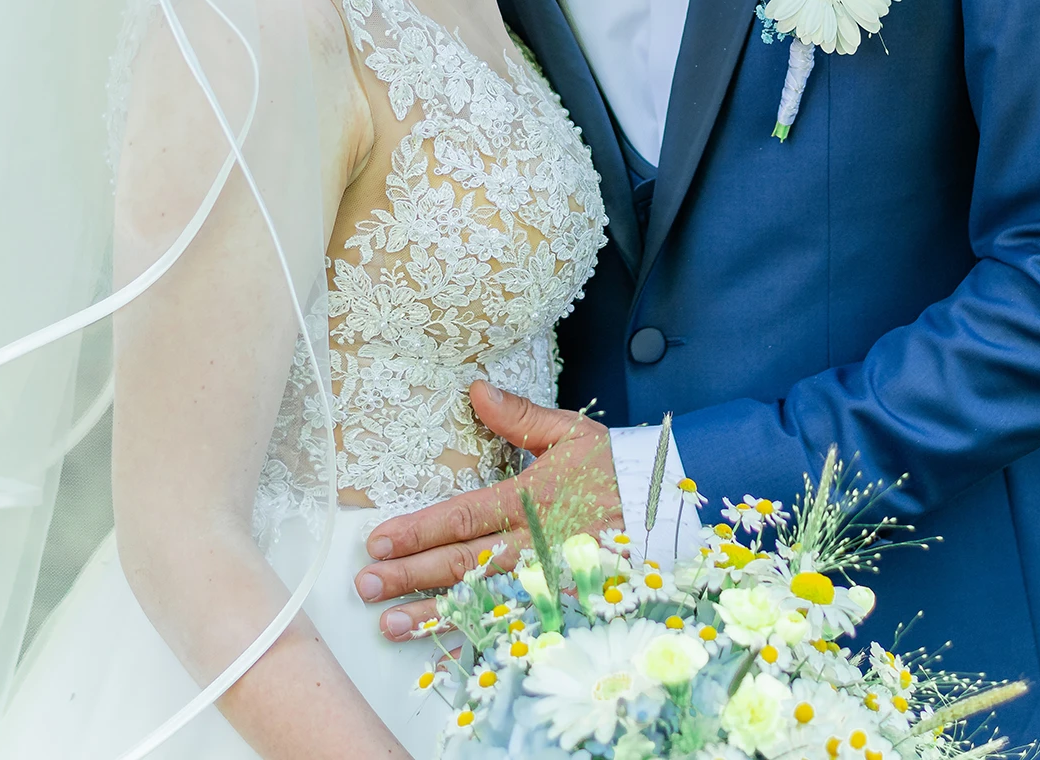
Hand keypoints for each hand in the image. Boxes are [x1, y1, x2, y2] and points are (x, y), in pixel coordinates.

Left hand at [354, 381, 622, 640]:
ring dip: (432, 614)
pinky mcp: (561, 603)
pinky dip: (478, 639)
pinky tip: (446, 650)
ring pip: (481, 600)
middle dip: (409, 576)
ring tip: (389, 624)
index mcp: (532, 498)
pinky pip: (514, 625)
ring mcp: (547, 580)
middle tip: (365, 586)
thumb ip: (519, 416)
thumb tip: (475, 388)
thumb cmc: (619, 468)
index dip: (418, 530)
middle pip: (462, 564)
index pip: (463, 517)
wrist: (674, 511)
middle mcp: (535, 544)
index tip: (379, 541)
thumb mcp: (571, 432)